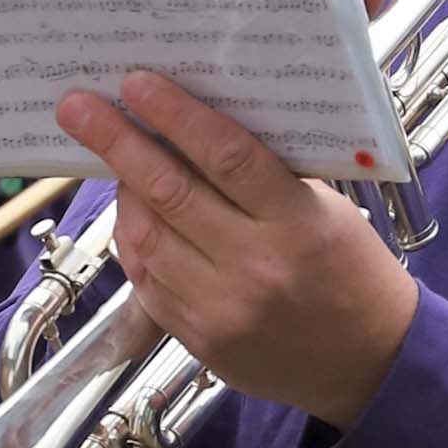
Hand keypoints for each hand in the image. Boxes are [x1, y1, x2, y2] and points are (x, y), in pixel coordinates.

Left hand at [55, 71, 419, 429]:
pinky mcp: (198, 340)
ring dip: (122, 191)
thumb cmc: (351, 271)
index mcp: (298, 223)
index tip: (137, 84)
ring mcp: (221, 309)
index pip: (227, 157)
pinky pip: (146, 280)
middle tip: (78, 108)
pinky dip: (133, 240)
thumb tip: (198, 125)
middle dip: (118, 143)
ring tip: (108, 156)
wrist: (368, 362)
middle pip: (171, 194)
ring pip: (146, 237)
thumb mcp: (328, 210)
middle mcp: (255, 267)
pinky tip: (130, 213)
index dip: (176, 116)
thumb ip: (269, 174)